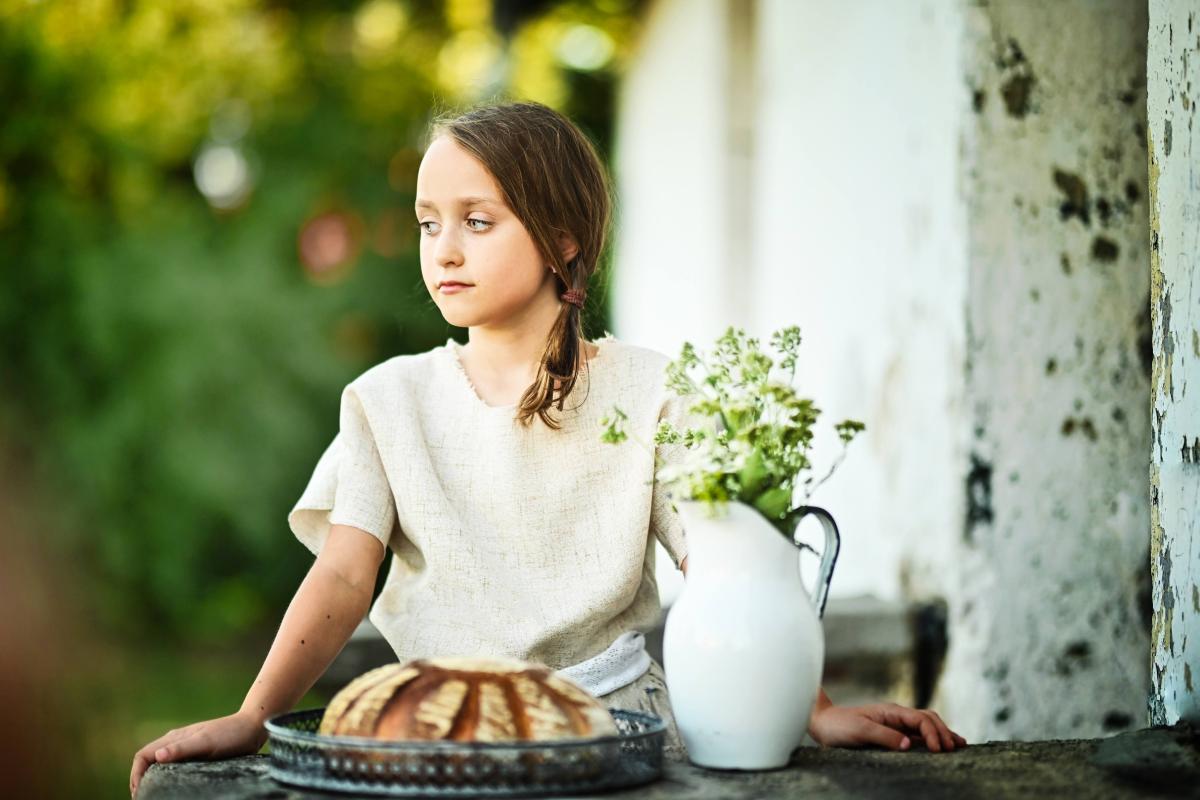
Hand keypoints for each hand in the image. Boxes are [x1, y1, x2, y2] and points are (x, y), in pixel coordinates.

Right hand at [130, 711, 267, 795]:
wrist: (252, 726)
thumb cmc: (230, 734)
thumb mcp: (206, 742)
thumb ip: (182, 748)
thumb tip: (157, 757)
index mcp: (174, 738)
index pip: (143, 756)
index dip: (136, 775)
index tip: (139, 794)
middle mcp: (176, 741)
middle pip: (147, 760)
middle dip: (140, 778)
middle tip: (143, 798)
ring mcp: (185, 746)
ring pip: (159, 762)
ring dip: (152, 777)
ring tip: (153, 794)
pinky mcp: (196, 752)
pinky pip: (173, 764)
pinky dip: (165, 775)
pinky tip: (172, 785)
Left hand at [808, 702, 966, 752]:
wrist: (823, 723)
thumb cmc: (839, 726)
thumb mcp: (860, 731)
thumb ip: (885, 736)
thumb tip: (909, 744)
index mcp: (891, 711)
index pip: (921, 719)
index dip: (933, 734)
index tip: (939, 750)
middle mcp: (896, 715)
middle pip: (928, 718)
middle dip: (944, 732)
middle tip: (956, 748)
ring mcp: (895, 723)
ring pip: (925, 724)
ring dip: (942, 733)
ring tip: (959, 744)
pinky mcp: (891, 732)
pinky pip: (916, 733)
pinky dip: (931, 738)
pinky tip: (938, 746)